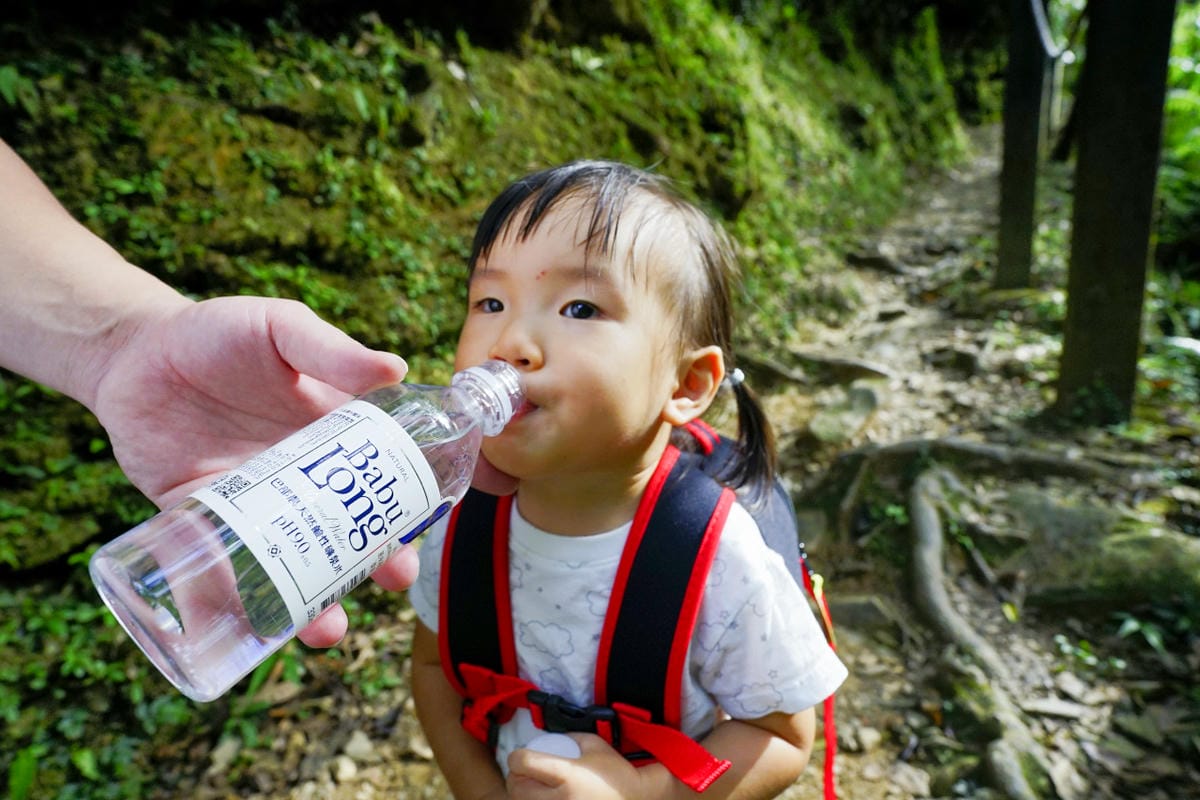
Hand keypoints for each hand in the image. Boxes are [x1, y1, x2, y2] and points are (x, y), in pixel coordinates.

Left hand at [90, 295, 415, 646]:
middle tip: (392, 579)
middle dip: (374, 565)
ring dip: (314, 604)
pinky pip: (219, 572)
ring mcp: (250, 507)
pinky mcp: (198, 521)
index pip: (379, 482)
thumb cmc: (214, 333)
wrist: (130, 352)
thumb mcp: (278, 329)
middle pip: (346, 534)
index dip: (405, 512)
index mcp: (330, 439)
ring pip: (291, 565)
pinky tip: (248, 629)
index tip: (422, 534)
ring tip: (326, 628)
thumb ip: (329, 349)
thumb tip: (396, 370)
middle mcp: (298, 481)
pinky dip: (234, 604)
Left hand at [506, 734, 646, 799]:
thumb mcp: (595, 744)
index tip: (522, 755)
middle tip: (523, 772)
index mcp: (566, 774)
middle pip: (516, 787)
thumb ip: (570, 737)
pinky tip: (543, 798)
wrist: (635, 799)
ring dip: (522, 794)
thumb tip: (549, 738)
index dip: (517, 756)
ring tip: (532, 788)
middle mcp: (559, 798)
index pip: (523, 762)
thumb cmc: (616, 774)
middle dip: (516, 777)